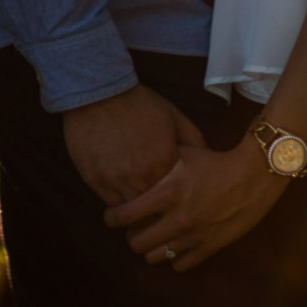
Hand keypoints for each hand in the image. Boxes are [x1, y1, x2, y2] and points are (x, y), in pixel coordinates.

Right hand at [62, 85, 206, 205]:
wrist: (99, 93)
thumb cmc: (138, 103)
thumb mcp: (172, 115)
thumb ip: (193, 138)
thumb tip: (208, 156)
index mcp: (166, 160)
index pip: (178, 196)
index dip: (179, 201)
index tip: (179, 203)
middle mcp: (144, 176)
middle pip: (157, 209)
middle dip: (160, 211)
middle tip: (162, 212)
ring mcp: (119, 181)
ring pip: (134, 213)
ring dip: (139, 212)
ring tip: (143, 210)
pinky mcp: (98, 182)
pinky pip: (112, 206)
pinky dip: (119, 205)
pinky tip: (123, 197)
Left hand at [103, 133, 284, 270]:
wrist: (252, 175)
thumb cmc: (215, 160)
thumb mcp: (183, 152)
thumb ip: (158, 158)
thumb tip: (133, 156)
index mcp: (168, 192)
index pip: (124, 215)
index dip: (112, 217)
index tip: (110, 216)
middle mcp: (177, 218)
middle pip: (136, 243)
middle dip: (131, 236)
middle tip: (134, 227)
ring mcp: (192, 236)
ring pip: (155, 258)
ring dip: (151, 249)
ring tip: (153, 237)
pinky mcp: (208, 248)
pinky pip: (179, 266)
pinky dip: (174, 258)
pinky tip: (176, 244)